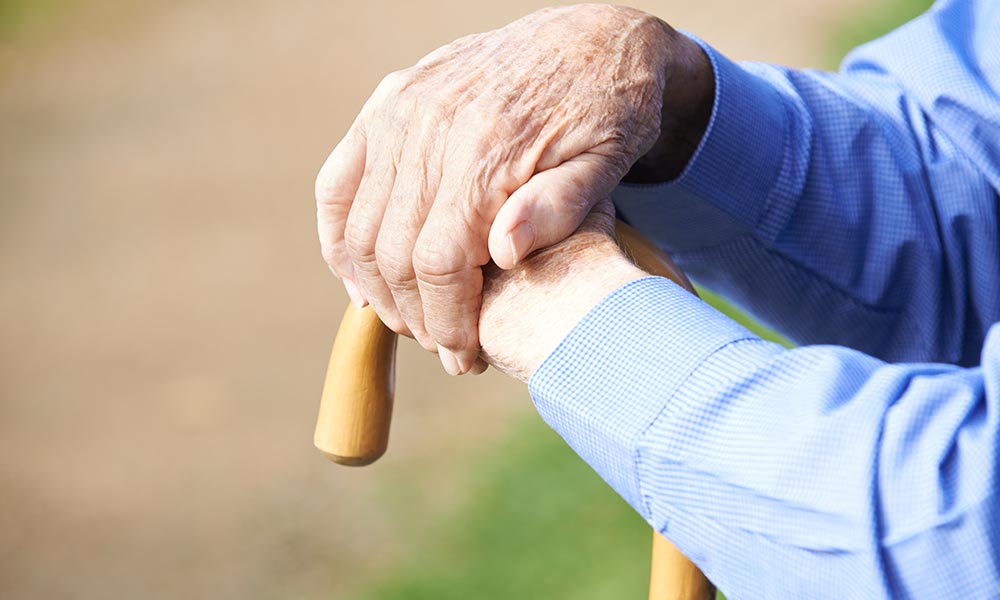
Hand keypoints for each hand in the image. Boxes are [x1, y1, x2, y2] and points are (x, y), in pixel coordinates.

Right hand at [316, 5, 711, 374]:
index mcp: (487, 151)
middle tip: (443, 347)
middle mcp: (430, 128)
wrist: (593, 41)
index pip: (437, 263)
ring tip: (410, 321)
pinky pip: (337, 183)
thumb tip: (502, 253)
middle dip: (414, 317)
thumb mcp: (607, 163)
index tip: (464, 357)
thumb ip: (559, 207)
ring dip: (376, 287)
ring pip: (359, 226)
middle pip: (392, 253)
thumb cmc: (609, 113)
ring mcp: (400, 112)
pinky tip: (357, 276)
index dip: (445, 321)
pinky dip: (338, 237)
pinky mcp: (387, 104)